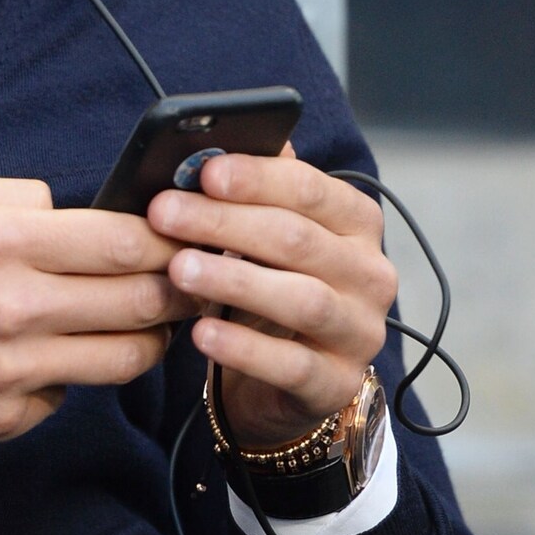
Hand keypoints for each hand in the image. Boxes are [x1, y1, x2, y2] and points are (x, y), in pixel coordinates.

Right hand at [0, 172, 187, 463]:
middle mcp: (13, 307)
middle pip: (143, 300)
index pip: (125, 240)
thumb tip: (76, 211)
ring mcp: (11, 370)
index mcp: (1, 240)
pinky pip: (69, 395)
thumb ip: (16, 196)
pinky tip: (53, 357)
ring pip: (125, 358)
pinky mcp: (3, 419)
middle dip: (179, 290)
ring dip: (148, 340)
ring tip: (144, 323)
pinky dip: (73, 376)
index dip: (170, 240)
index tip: (184, 238)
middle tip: (188, 282)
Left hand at [146, 150, 394, 449]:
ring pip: (302, 300)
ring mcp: (360, 332)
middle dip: (225, 223)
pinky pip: (291, 365)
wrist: (289, 379)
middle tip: (164, 214)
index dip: (256, 178)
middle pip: (298, 240)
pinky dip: (244, 348)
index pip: (310, 189)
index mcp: (357, 224)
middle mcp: (370, 275)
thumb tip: (213, 151)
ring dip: (234, 280)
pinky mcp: (338, 384)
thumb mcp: (268, 239)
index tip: (204, 172)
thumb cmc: (274, 288)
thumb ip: (254, 195)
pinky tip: (201, 333)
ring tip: (178, 269)